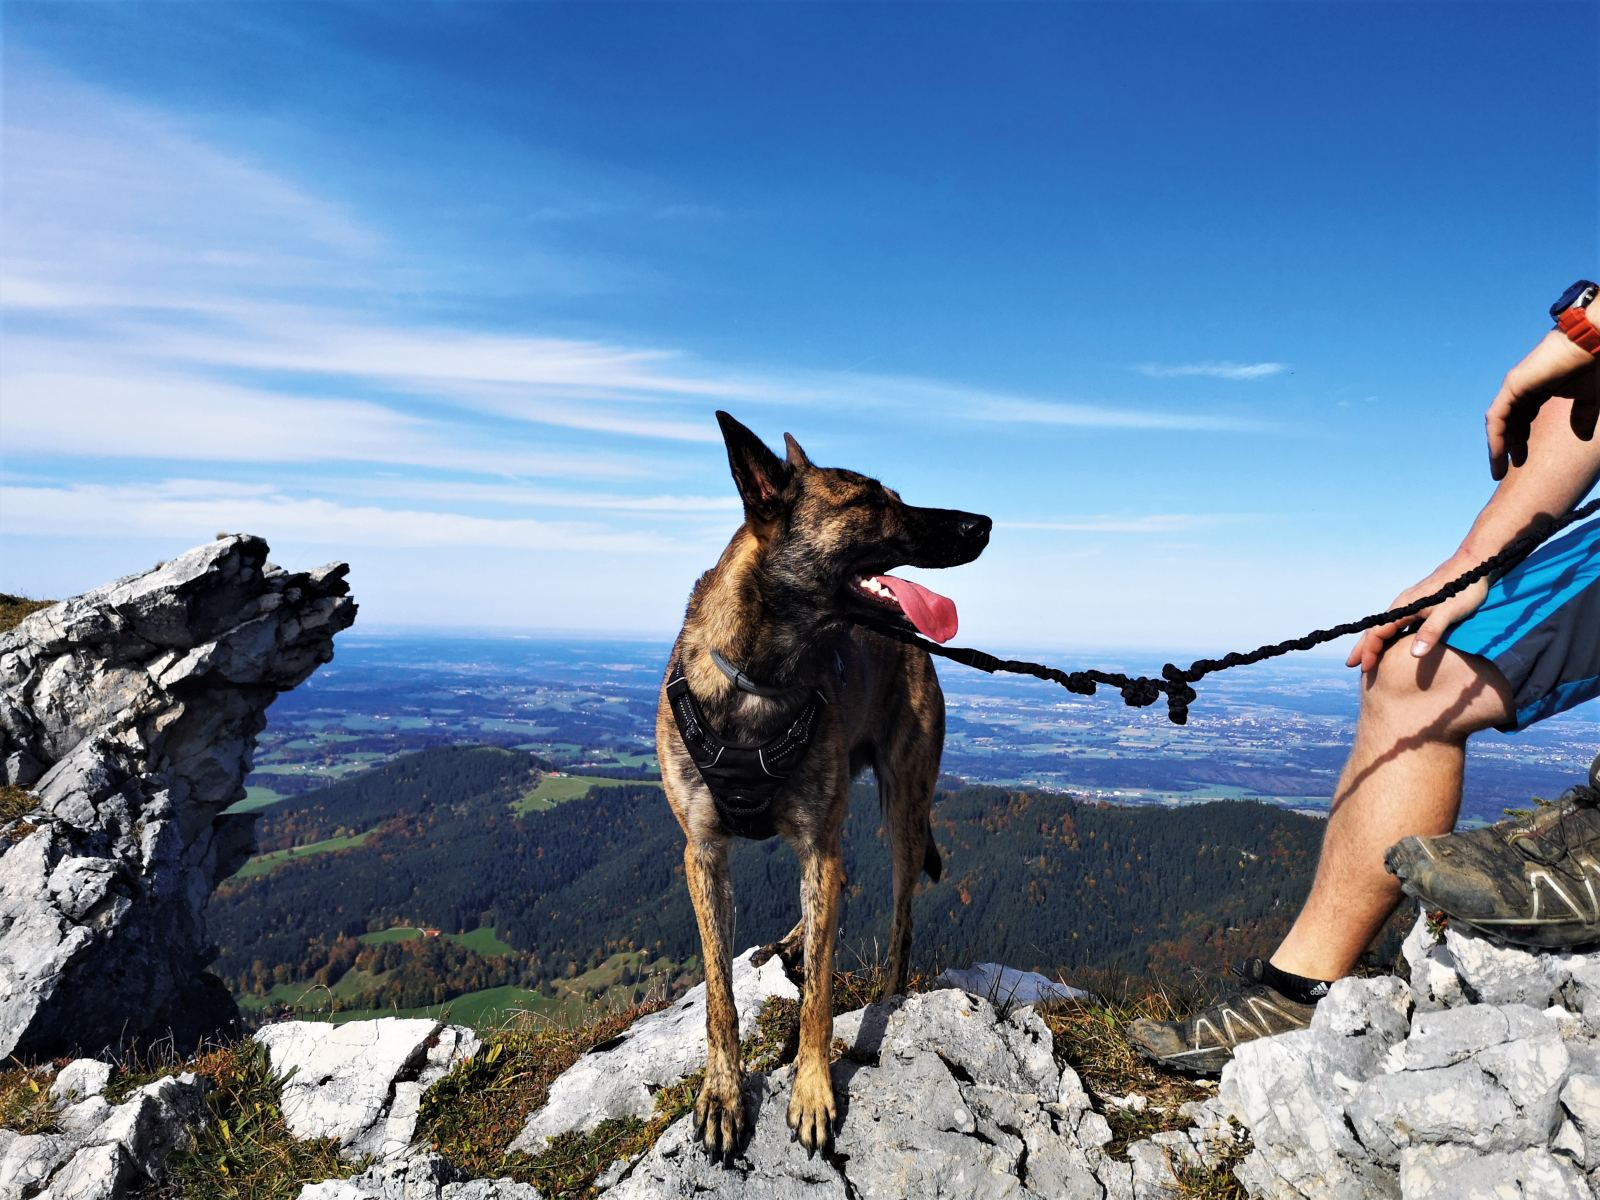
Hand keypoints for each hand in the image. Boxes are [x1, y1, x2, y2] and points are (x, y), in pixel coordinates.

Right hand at [1345, 556, 1490, 672]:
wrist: (1474, 563)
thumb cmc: (1463, 589)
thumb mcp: (1448, 613)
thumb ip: (1431, 632)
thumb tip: (1414, 654)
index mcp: (1404, 607)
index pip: (1378, 632)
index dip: (1369, 650)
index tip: (1364, 668)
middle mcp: (1403, 605)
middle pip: (1377, 629)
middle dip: (1363, 647)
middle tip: (1351, 664)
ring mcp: (1411, 604)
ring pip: (1387, 626)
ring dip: (1375, 642)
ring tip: (1368, 656)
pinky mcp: (1421, 604)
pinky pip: (1398, 623)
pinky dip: (1391, 636)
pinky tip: (1395, 643)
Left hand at [1486, 331, 1593, 479]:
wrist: (1592, 342)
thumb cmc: (1592, 364)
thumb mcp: (1588, 398)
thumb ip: (1582, 415)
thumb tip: (1582, 436)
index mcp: (1536, 390)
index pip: (1521, 420)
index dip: (1518, 442)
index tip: (1519, 463)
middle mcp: (1521, 388)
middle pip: (1507, 424)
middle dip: (1506, 448)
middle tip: (1504, 471)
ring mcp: (1514, 386)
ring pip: (1498, 423)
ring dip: (1496, 447)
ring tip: (1497, 470)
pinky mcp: (1513, 385)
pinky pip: (1497, 417)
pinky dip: (1496, 436)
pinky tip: (1497, 454)